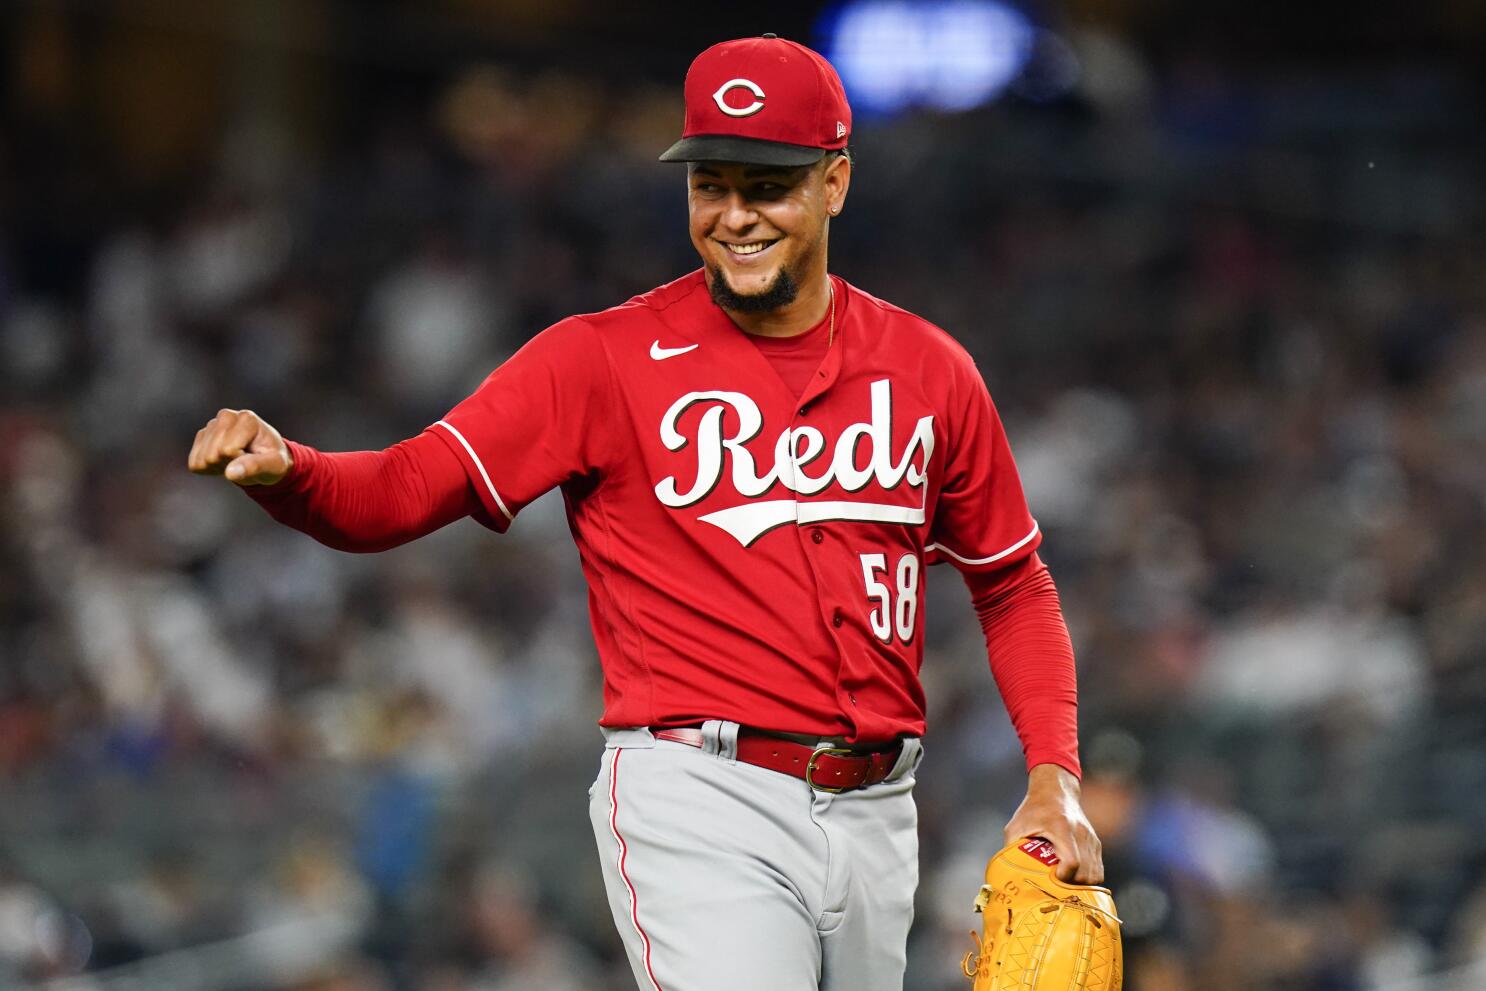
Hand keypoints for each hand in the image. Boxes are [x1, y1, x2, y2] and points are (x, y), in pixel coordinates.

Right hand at [187, 408, 292, 485]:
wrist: (266, 457)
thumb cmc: (273, 460)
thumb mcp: (273, 465)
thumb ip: (254, 467)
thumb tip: (230, 473)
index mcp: (247, 419)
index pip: (228, 450)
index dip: (241, 460)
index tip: (254, 456)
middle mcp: (226, 416)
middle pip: (213, 454)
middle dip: (228, 463)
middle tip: (244, 459)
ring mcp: (212, 425)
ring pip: (201, 459)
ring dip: (218, 466)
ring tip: (236, 459)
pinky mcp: (202, 436)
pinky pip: (194, 463)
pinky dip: (209, 468)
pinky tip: (224, 461)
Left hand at [1002, 763, 1103, 884]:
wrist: (1055, 791)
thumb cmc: (1033, 810)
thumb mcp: (1016, 826)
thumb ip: (1010, 849)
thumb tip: (1007, 875)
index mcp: (1061, 827)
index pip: (1073, 862)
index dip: (1063, 877)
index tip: (1050, 879)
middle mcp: (1081, 833)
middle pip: (1086, 873)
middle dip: (1071, 886)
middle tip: (1055, 886)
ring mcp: (1091, 839)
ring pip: (1095, 875)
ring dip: (1080, 885)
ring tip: (1063, 883)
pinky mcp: (1095, 843)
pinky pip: (1098, 870)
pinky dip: (1087, 879)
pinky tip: (1073, 878)